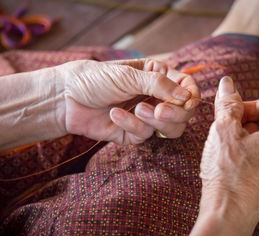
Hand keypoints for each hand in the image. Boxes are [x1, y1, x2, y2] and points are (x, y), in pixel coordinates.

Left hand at [56, 59, 199, 143]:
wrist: (67, 98)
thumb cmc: (96, 78)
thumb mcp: (129, 76)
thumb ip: (159, 86)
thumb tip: (187, 96)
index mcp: (158, 78)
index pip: (187, 88)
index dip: (192, 96)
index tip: (188, 102)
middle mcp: (155, 98)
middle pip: (183, 113)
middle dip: (175, 113)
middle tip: (160, 110)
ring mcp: (145, 117)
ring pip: (169, 129)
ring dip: (155, 121)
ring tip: (138, 109)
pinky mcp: (133, 133)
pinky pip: (144, 135)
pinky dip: (131, 124)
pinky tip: (115, 114)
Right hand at [200, 76, 258, 219]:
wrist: (228, 213)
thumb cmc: (226, 171)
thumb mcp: (223, 129)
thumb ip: (228, 102)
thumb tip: (228, 83)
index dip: (243, 107)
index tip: (227, 120)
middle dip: (244, 126)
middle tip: (225, 138)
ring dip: (245, 142)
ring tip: (228, 155)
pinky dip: (250, 158)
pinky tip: (234, 168)